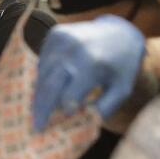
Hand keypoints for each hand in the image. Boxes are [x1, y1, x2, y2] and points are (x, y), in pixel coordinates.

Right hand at [32, 15, 144, 131]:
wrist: (121, 31)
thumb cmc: (121, 67)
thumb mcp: (121, 90)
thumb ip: (103, 108)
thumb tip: (80, 122)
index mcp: (92, 64)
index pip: (69, 95)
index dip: (65, 110)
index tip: (62, 120)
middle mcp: (73, 49)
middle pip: (49, 86)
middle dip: (42, 109)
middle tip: (37, 127)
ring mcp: (61, 39)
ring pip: (42, 74)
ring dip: (41, 93)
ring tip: (42, 110)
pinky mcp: (55, 34)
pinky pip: (43, 62)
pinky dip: (44, 76)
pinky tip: (52, 85)